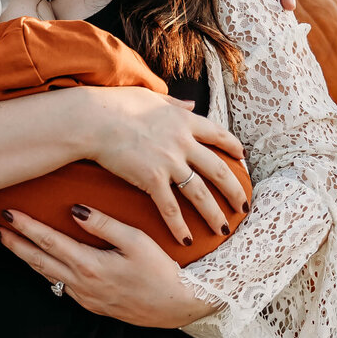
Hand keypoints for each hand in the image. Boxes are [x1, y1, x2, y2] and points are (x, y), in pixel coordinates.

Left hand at [0, 207, 217, 326]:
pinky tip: (42, 262)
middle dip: (16, 244)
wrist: (177, 306)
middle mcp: (81, 285)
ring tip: (12, 242)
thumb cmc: (161, 270)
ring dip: (28, 258)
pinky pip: (61, 285)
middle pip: (39, 261)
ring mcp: (85, 298)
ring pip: (47, 275)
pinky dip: (46, 271)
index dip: (26, 228)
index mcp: (89, 266)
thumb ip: (104, 224)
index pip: (48, 242)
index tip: (8, 215)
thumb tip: (75, 209)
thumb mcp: (136, 240)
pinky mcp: (92, 305)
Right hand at [79, 86, 247, 245]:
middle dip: (234, 191)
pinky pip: (170, 207)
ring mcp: (169, 162)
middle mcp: (183, 142)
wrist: (93, 120)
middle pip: (218, 170)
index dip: (233, 146)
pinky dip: (179, 226)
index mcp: (185, 121)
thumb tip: (189, 103)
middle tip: (243, 207)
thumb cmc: (116, 104)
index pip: (219, 134)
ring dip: (214, 214)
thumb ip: (174, 104)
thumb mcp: (151, 97)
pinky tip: (186, 241)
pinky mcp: (151, 179)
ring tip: (223, 230)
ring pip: (200, 193)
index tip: (242, 157)